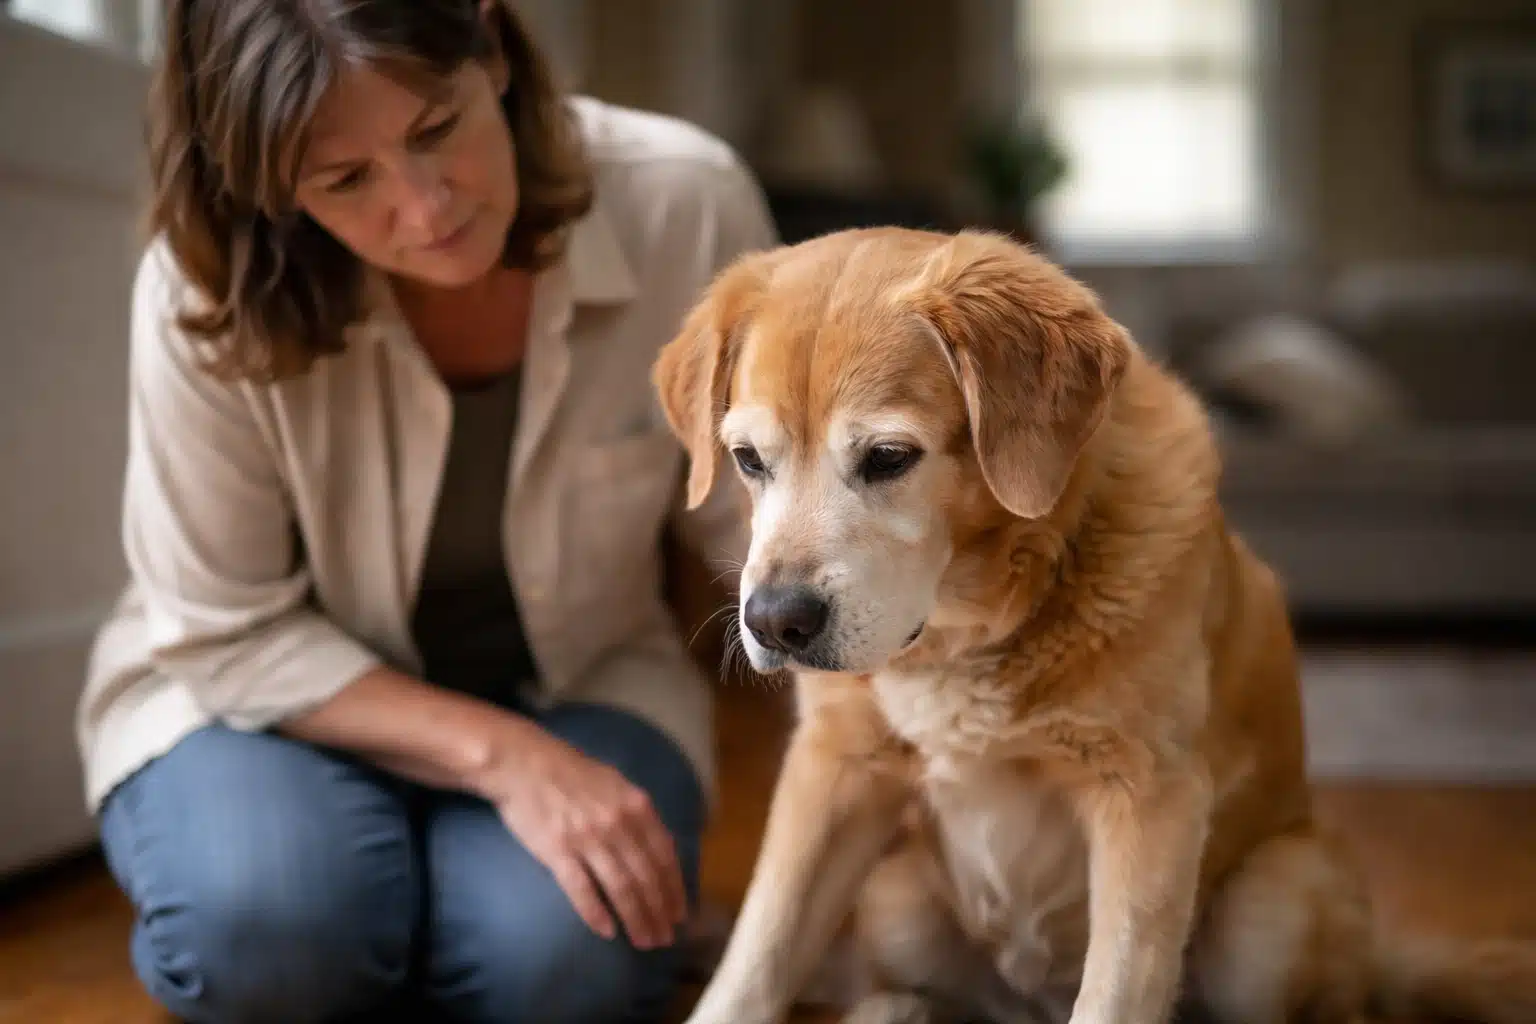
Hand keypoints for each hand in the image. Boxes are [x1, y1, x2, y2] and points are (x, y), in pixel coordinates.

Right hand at [479, 720, 688, 949]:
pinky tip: (607, 932)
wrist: (522, 762)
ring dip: (636, 919)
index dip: (674, 888)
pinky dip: (596, 913)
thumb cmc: (569, 771)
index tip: (680, 912)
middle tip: (666, 938)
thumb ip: (638, 812)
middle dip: (660, 912)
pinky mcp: (558, 851)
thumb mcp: (615, 782)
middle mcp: (617, 824)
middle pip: (646, 877)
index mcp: (635, 806)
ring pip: (621, 888)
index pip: (664, 855)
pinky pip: (581, 890)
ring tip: (644, 941)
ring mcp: (588, 839)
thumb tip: (658, 843)